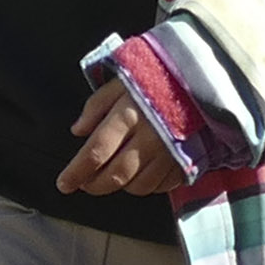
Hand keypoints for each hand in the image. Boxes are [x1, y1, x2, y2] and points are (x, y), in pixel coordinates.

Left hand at [56, 71, 185, 199]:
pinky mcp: (187, 161)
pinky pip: (162, 186)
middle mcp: (149, 138)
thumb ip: (96, 106)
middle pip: (116, 174)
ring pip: (139, 185)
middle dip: (95, 185)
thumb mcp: (121, 81)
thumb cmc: (155, 78)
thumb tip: (77, 130)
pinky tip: (138, 176)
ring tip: (110, 178)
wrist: (200, 79)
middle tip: (84, 184)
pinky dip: (146, 186)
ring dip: (120, 186)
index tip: (64, 184)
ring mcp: (170, 152)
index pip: (96, 151)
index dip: (77, 172)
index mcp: (128, 115)